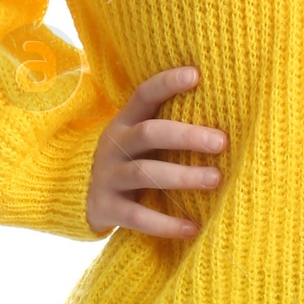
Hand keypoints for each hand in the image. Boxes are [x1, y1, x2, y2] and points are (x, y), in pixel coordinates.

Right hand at [86, 65, 226, 238]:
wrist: (78, 196)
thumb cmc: (128, 162)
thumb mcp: (138, 140)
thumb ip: (166, 128)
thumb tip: (225, 118)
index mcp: (124, 122)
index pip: (144, 95)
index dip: (167, 83)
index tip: (196, 75)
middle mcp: (114, 145)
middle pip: (149, 133)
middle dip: (187, 136)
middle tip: (221, 142)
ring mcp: (108, 176)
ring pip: (145, 173)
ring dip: (183, 176)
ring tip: (215, 179)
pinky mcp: (106, 207)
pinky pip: (137, 217)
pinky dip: (165, 224)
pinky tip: (192, 228)